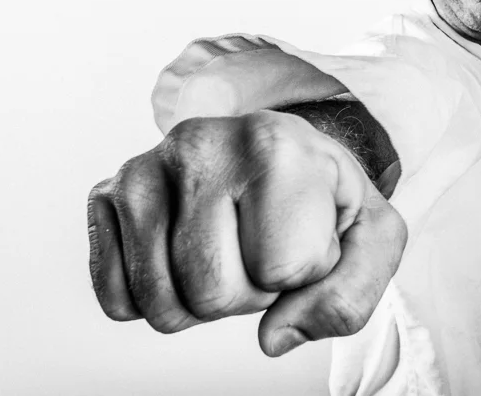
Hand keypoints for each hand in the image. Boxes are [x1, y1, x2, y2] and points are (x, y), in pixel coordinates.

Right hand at [87, 112, 406, 355]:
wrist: (281, 155)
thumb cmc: (325, 199)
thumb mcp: (373, 237)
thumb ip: (350, 296)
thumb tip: (273, 337)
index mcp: (276, 145)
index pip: (279, 270)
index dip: (302, 275)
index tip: (308, 236)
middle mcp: (202, 142)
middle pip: (211, 292)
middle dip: (248, 292)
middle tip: (263, 247)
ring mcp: (146, 166)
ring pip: (158, 300)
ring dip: (200, 299)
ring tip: (228, 249)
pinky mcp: (107, 194)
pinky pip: (115, 296)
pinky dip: (152, 301)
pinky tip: (182, 258)